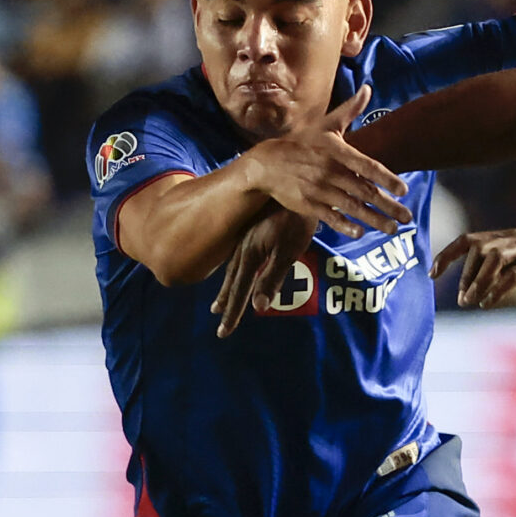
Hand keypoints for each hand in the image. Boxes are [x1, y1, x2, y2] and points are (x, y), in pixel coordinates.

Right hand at [212, 205, 316, 336]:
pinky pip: (237, 257)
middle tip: (218, 321)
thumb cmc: (296, 219)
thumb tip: (258, 307)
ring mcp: (245, 238)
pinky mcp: (251, 229)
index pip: (239, 291)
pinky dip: (233, 271)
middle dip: (226, 303)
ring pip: (232, 269)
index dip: (233, 313)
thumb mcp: (289, 249)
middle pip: (232, 282)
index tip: (223, 332)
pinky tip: (234, 272)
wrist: (294, 184)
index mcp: (250, 256)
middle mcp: (243, 248)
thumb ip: (272, 277)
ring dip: (227, 288)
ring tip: (219, 302)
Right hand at [248, 86, 412, 238]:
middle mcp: (329, 172)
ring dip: (374, 220)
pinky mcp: (309, 205)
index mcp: (336, 152)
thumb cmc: (301, 142)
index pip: (367, 166)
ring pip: (352, 207)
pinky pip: (331, 218)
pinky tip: (360, 233)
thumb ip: (349, 110)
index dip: (386, 178)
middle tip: (407, 216)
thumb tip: (367, 89)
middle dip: (388, 205)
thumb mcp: (325, 124)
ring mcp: (319, 190)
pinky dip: (345, 226)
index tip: (403, 189)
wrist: (266, 163)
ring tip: (392, 229)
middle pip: (364, 191)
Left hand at [433, 227, 515, 307]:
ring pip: (493, 259)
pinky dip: (497, 289)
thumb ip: (510, 264)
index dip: (447, 254)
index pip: (469, 239)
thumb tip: (488, 281)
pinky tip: (489, 303)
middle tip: (461, 300)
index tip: (432, 273)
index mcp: (510, 237)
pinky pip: (515, 274)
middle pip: (478, 249)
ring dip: (477, 282)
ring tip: (471, 303)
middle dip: (463, 275)